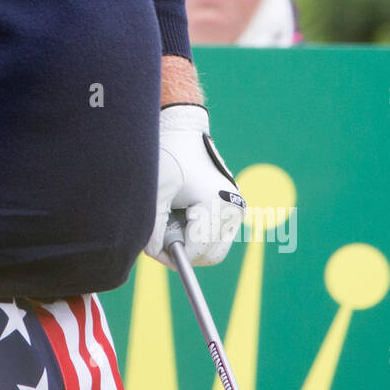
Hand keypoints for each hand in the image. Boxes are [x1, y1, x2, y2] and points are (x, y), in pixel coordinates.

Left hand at [144, 104, 245, 268]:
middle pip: (210, 255)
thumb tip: (156, 253)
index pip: (198, 250)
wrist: (184, 134)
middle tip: (161, 236)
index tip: (152, 249)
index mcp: (217, 203)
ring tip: (171, 218)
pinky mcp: (234, 209)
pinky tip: (182, 213)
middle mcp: (233, 208)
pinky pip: (217, 237)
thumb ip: (154, 226)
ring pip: (214, 249)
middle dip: (184, 251)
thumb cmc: (169, 157)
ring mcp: (236, 209)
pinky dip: (198, 234)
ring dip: (191, 243)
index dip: (173, 255)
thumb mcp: (157, 191)